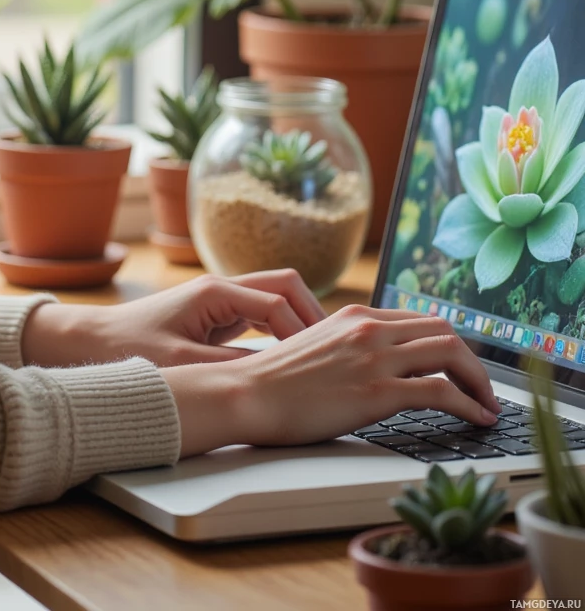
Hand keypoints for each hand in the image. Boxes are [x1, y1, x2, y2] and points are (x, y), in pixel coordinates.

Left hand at [20, 269, 324, 368]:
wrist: (92, 341)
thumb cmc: (131, 349)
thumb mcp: (183, 366)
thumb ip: (230, 367)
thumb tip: (275, 376)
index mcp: (216, 292)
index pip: (278, 300)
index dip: (304, 330)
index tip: (319, 360)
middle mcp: (222, 289)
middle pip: (285, 285)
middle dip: (312, 314)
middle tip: (332, 351)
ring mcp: (220, 301)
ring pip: (275, 298)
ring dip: (299, 322)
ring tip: (320, 357)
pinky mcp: (216, 316)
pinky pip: (261, 316)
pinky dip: (281, 331)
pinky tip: (290, 361)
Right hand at [162, 304, 500, 457]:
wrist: (247, 394)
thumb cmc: (274, 382)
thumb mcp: (317, 350)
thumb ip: (349, 349)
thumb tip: (375, 366)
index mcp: (355, 316)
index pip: (421, 320)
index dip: (450, 344)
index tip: (462, 367)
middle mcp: (370, 328)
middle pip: (444, 331)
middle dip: (472, 362)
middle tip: (483, 389)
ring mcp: (375, 357)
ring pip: (452, 354)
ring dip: (479, 382)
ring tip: (487, 406)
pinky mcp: (378, 390)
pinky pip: (442, 391)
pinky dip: (469, 405)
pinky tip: (477, 420)